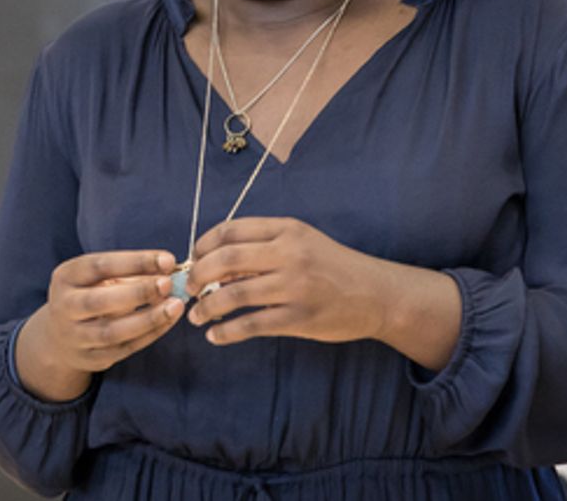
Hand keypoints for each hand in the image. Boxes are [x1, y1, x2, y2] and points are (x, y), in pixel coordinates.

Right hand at [16, 249, 185, 400]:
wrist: (58, 336)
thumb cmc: (87, 294)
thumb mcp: (95, 276)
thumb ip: (128, 271)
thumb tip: (167, 267)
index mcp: (66, 277)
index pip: (99, 266)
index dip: (135, 262)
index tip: (166, 260)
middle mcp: (65, 307)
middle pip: (100, 301)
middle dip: (139, 292)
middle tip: (168, 284)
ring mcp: (75, 337)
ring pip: (113, 331)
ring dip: (148, 318)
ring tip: (175, 305)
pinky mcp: (90, 359)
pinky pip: (124, 348)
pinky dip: (149, 334)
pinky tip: (168, 321)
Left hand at [185, 218, 389, 345]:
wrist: (377, 294)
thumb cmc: (333, 266)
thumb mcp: (301, 242)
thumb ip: (263, 247)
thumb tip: (216, 264)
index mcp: (287, 230)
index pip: (231, 230)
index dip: (203, 245)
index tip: (193, 259)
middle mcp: (290, 254)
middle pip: (225, 259)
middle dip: (198, 275)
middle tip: (189, 288)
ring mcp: (295, 287)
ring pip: (233, 295)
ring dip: (206, 307)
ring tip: (196, 316)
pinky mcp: (300, 319)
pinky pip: (251, 325)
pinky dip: (226, 331)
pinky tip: (215, 335)